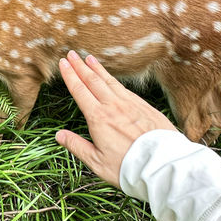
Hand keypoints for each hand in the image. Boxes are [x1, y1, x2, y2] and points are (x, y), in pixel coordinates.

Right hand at [55, 51, 175, 186]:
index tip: (63, 63)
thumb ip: (77, 146)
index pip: (80, 91)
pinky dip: (114, 80)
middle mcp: (113, 106)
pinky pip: (125, 88)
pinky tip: (111, 78)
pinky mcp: (144, 106)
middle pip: (93, 81)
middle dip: (80, 66)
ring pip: (110, 82)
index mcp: (98, 118)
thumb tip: (59, 135)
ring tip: (89, 58)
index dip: (70, 75)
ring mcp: (130, 104)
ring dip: (98, 69)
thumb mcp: (97, 162)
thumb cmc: (127, 167)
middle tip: (72, 53)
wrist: (161, 165)